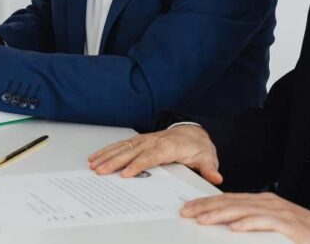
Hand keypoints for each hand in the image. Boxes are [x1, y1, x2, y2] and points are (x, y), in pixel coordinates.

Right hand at [88, 125, 222, 182]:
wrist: (194, 132)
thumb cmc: (198, 146)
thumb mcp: (207, 157)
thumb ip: (209, 168)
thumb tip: (216, 176)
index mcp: (169, 146)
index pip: (150, 156)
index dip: (138, 165)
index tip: (126, 174)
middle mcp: (154, 141)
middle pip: (131, 152)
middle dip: (114, 161)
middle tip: (100, 170)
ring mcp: (145, 139)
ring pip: (123, 147)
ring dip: (107, 155)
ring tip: (93, 164)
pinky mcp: (139, 140)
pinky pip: (121, 145)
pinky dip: (107, 150)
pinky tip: (96, 156)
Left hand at [181, 193, 309, 243]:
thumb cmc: (305, 234)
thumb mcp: (274, 226)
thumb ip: (254, 224)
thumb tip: (230, 228)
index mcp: (263, 202)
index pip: (229, 200)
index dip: (208, 203)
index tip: (189, 209)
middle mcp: (269, 203)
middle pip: (231, 202)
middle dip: (207, 207)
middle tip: (187, 212)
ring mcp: (279, 212)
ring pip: (244, 210)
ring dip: (221, 214)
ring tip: (203, 219)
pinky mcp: (289, 224)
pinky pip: (266, 223)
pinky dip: (249, 224)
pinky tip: (235, 227)